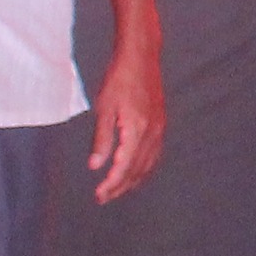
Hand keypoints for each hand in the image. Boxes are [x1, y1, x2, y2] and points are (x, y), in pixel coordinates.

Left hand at [86, 44, 166, 202]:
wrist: (141, 57)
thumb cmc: (119, 78)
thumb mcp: (104, 108)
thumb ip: (102, 139)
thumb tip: (96, 165)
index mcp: (137, 129)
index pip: (123, 167)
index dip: (111, 184)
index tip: (98, 195)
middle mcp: (152, 132)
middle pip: (137, 169)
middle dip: (120, 186)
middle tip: (103, 198)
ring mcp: (159, 128)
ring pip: (148, 164)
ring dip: (132, 180)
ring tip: (117, 190)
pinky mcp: (160, 123)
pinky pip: (154, 154)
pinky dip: (144, 168)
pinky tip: (135, 172)